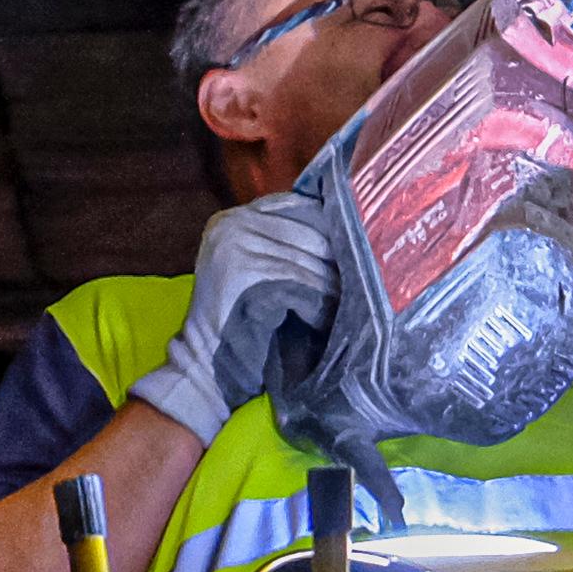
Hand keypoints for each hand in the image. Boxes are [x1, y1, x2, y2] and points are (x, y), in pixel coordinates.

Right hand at [131, 189, 337, 439]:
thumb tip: (348, 230)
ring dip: (335, 289)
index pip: (299, 207)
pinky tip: (325, 322)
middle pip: (311, 234)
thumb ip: (285, 245)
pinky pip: (303, 284)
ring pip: (311, 263)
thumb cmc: (239, 322)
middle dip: (339, 262)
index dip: (331, 231)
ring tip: (353, 307)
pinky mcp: (248, 272)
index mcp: (233, 217)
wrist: (206, 364)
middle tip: (366, 284)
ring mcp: (237, 245)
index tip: (358, 249)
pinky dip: (319, 306)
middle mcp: (233, 224)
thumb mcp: (255, 268)